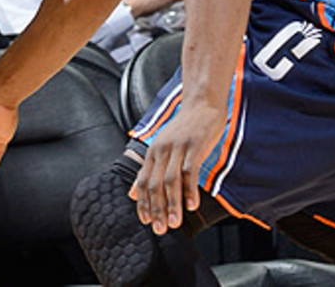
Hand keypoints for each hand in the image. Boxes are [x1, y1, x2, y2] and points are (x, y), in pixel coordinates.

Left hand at [129, 101, 225, 234]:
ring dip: (172, 204)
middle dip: (156, 209)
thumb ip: (149, 169)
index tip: (145, 222)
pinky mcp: (194, 146)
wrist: (201, 104)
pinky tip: (191, 206)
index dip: (143, 203)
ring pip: (171, 181)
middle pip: (155, 184)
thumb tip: (132, 192)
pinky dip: (189, 190)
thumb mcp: (163, 147)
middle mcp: (161, 150)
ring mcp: (177, 148)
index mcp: (153, 152)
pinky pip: (190, 171)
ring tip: (174, 224)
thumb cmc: (184, 128)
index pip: (143, 181)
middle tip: (159, 229)